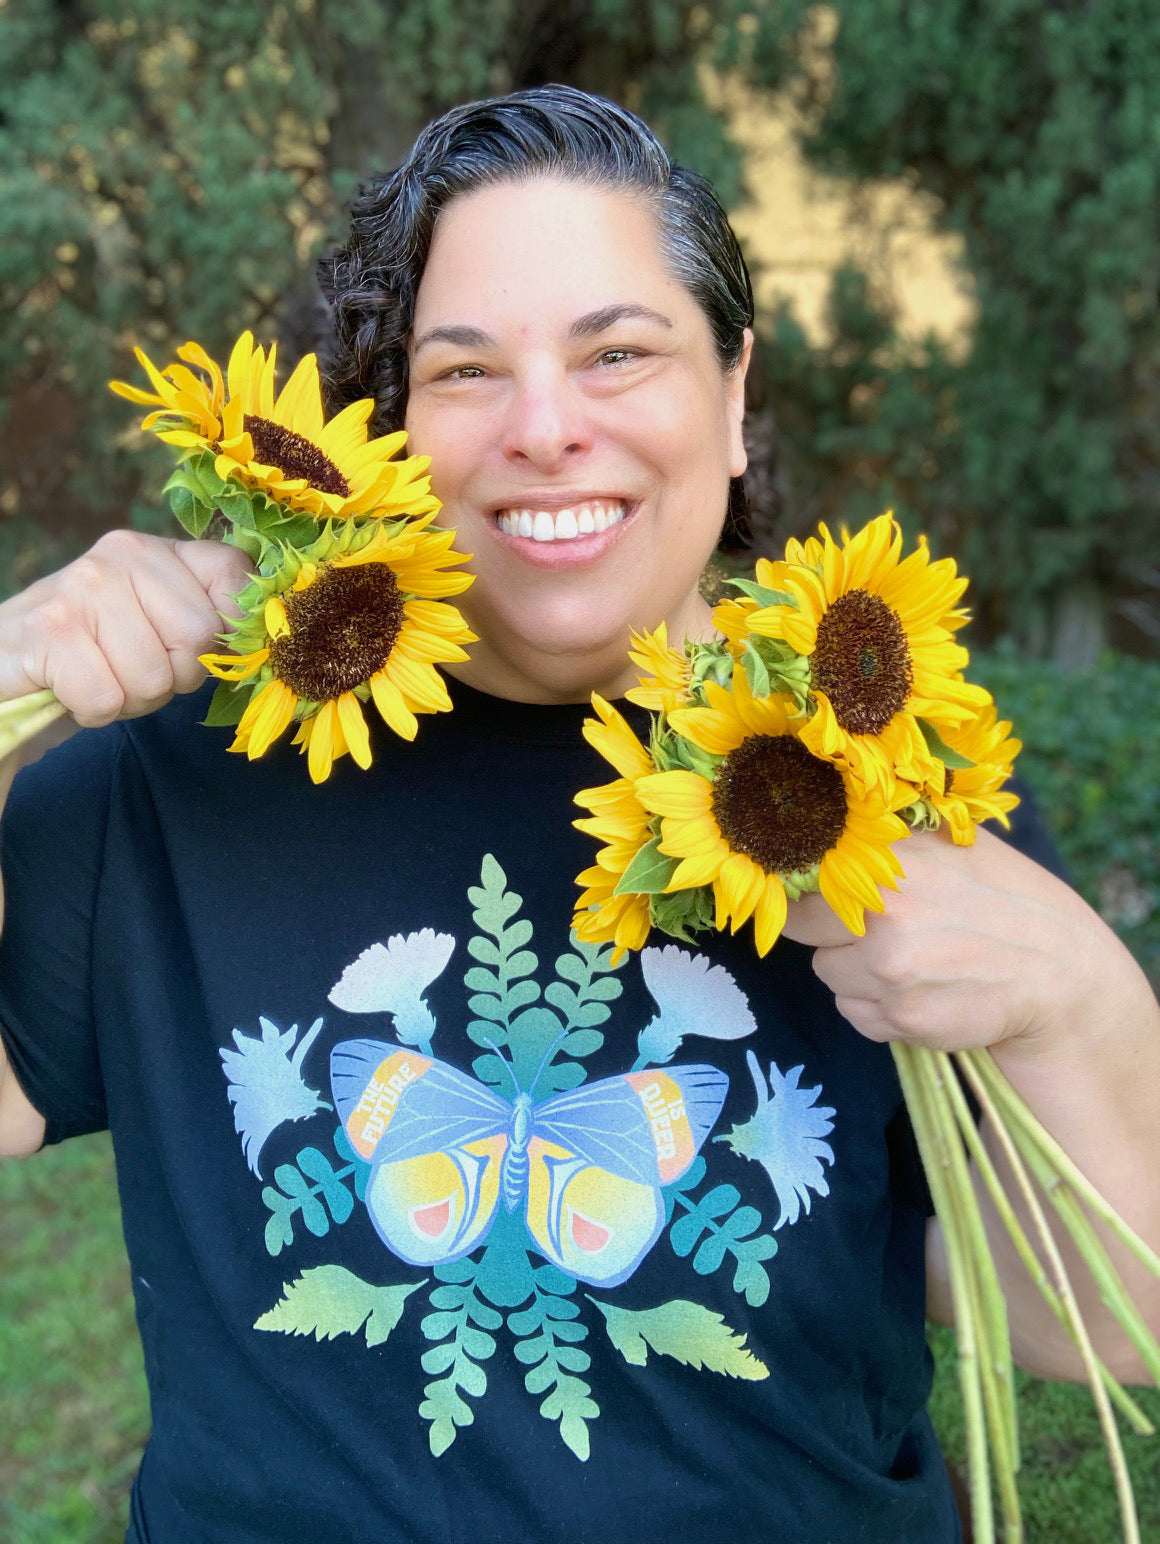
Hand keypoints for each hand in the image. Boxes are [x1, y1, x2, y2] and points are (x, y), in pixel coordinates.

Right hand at [0, 530, 251, 728]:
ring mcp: (82, 588)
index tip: (193, 649)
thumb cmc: (95, 648)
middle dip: (173, 678)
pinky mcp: (49, 631)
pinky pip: (107, 699)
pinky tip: (73, 688)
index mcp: (157, 549)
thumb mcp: (156, 620)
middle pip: (198, 640)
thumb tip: (264, 637)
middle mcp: (122, 555)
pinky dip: (94, 712)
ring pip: (153, 678)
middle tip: (132, 670)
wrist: (6, 659)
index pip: (235, 576)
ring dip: (130, 699)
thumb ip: (207, 617)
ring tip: (100, 676)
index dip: (227, 631)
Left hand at [780, 827, 1111, 1055]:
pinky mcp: (903, 1018)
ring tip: (908, 961)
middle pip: (804, 930)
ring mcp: (892, 971)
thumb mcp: (950, 842)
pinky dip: (877, 1009)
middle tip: (876, 930)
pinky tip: (920, 991)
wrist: (1059, 973)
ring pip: (828, 975)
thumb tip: (818, 821)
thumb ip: (886, 838)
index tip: (818, 896)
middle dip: (829, 932)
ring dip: (854, 973)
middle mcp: (886, 915)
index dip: (807, 889)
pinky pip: (856, 1014)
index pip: (803, 876)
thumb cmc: (1001, 898)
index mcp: (892, 861)